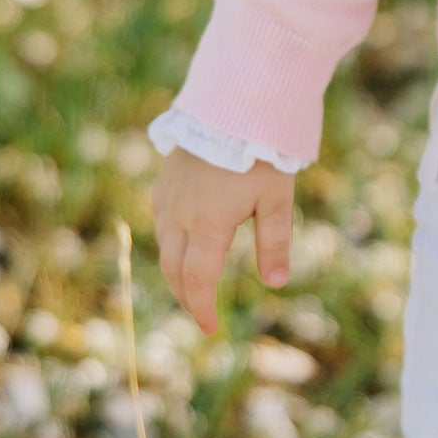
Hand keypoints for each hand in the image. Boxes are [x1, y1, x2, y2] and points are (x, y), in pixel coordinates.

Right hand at [151, 149, 295, 334]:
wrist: (232, 108)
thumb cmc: (260, 155)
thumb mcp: (276, 201)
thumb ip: (275, 243)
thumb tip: (276, 283)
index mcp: (207, 224)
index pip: (197, 280)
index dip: (202, 308)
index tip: (210, 329)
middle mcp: (179, 215)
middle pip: (174, 270)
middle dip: (187, 297)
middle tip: (202, 315)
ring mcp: (167, 198)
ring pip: (164, 248)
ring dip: (176, 273)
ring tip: (194, 289)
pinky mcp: (164, 184)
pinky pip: (162, 224)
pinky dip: (172, 246)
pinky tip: (186, 249)